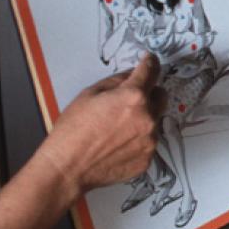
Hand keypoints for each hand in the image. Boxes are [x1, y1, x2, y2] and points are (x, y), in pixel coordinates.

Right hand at [33, 55, 164, 201]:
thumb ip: (116, 81)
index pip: (151, 71)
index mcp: (134, 97)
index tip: (150, 60)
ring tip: (116, 129)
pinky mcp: (148, 158)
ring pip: (154, 121)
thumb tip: (132, 75)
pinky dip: (138, 139)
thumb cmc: (73, 131)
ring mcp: (150, 140)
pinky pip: (148, 142)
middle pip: (161, 96)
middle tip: (130, 99)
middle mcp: (148, 118)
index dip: (150, 63)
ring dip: (142, 119)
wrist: (68, 168)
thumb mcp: (89, 94)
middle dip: (149, 93)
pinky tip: (117, 144)